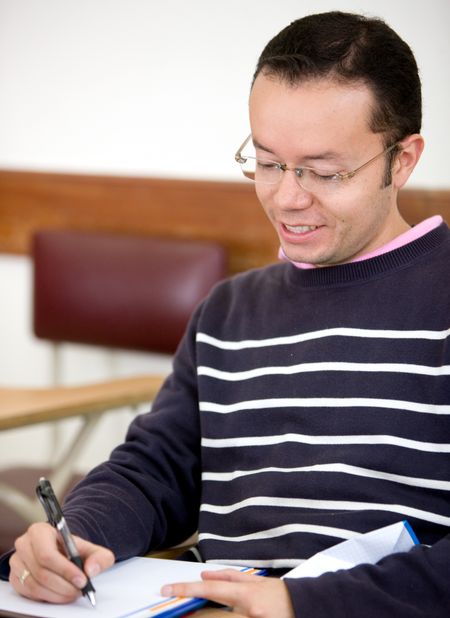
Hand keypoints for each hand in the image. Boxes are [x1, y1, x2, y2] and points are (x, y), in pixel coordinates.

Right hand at [9, 522, 114, 603]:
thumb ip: (99, 557)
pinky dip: (47, 597)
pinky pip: (29, 592)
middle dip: (63, 585)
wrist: (62, 551)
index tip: (81, 579)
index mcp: (39, 530)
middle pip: (41, 572)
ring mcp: (17, 562)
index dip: (65, 570)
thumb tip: (91, 570)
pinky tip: (60, 594)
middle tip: (79, 589)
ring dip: (56, 593)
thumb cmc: (73, 549)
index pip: (48, 554)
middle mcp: (24, 544)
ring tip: (72, 593)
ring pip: (34, 585)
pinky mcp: (15, 577)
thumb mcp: (91, 549)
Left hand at [161, 568, 294, 617]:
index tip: (169, 590)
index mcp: (247, 595)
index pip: (210, 591)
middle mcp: (248, 613)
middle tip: (175, 610)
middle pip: (210, 617)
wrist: (306, 609)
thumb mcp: (256, 582)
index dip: (187, 590)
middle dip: (191, 614)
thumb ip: (230, 579)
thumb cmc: (280, 595)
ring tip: (191, 614)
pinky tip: (214, 616)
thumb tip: (204, 576)